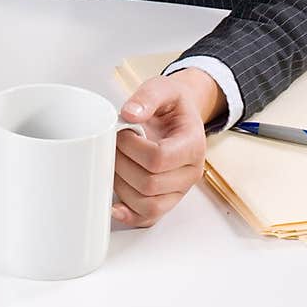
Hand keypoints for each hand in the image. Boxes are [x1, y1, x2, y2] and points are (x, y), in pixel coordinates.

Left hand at [111, 70, 219, 228]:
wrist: (180, 116)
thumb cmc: (172, 104)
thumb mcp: (163, 87)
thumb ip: (148, 97)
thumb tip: (129, 114)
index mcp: (192, 145)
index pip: (159, 158)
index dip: (132, 147)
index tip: (122, 132)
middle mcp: (190, 173)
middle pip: (150, 184)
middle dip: (122, 164)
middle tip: (113, 146)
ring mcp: (178, 190)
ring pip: (147, 205)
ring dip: (122, 186)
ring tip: (114, 162)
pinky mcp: (166, 200)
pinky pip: (148, 218)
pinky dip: (129, 215)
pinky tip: (113, 205)